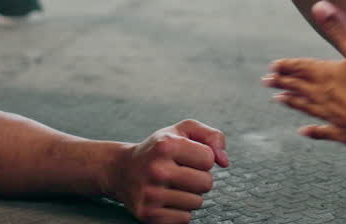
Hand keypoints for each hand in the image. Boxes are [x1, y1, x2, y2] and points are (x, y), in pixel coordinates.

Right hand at [108, 120, 229, 223]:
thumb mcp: (182, 131)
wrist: (121, 170)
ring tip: (172, 185)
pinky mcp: (148, 215)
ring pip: (197, 202)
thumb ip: (212, 136)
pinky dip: (180, 210)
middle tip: (182, 173)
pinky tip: (166, 199)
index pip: (209, 158)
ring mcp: (151, 194)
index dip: (202, 158)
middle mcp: (157, 169)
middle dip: (199, 178)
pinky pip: (185, 218)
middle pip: (206, 183)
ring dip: (190, 195)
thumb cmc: (158, 149)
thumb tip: (224, 162)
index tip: (187, 156)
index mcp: (166, 145)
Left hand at [265, 1, 345, 148]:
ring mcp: (333, 116)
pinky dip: (313, 131)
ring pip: (306, 107)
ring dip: (292, 102)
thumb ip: (340, 27)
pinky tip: (304, 133)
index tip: (272, 66)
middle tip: (265, 81)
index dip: (288, 65)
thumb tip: (319, 5)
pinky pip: (324, 132)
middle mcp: (324, 96)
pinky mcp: (344, 133)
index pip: (302, 68)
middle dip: (283, 82)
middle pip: (299, 87)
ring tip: (278, 100)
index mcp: (327, 75)